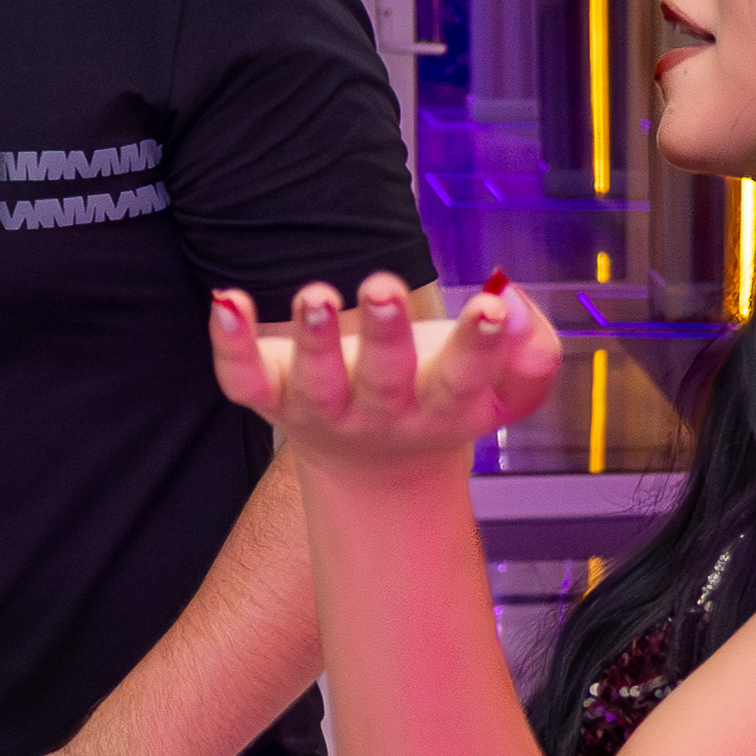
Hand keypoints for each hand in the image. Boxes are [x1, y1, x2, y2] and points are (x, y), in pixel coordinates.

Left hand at [207, 271, 559, 474]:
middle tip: (384, 287)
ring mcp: (324, 410)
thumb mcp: (501, 384)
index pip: (465, 378)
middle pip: (386, 380)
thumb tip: (515, 307)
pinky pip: (244, 380)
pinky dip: (231, 346)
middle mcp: (383, 414)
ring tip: (317, 297)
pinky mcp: (274, 398)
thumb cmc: (438, 397)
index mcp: (445, 407)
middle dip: (386, 333)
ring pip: (318, 382)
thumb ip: (529, 351)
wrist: (376, 468)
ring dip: (316, 340)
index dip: (480, 347)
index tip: (491, 308)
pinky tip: (226, 302)